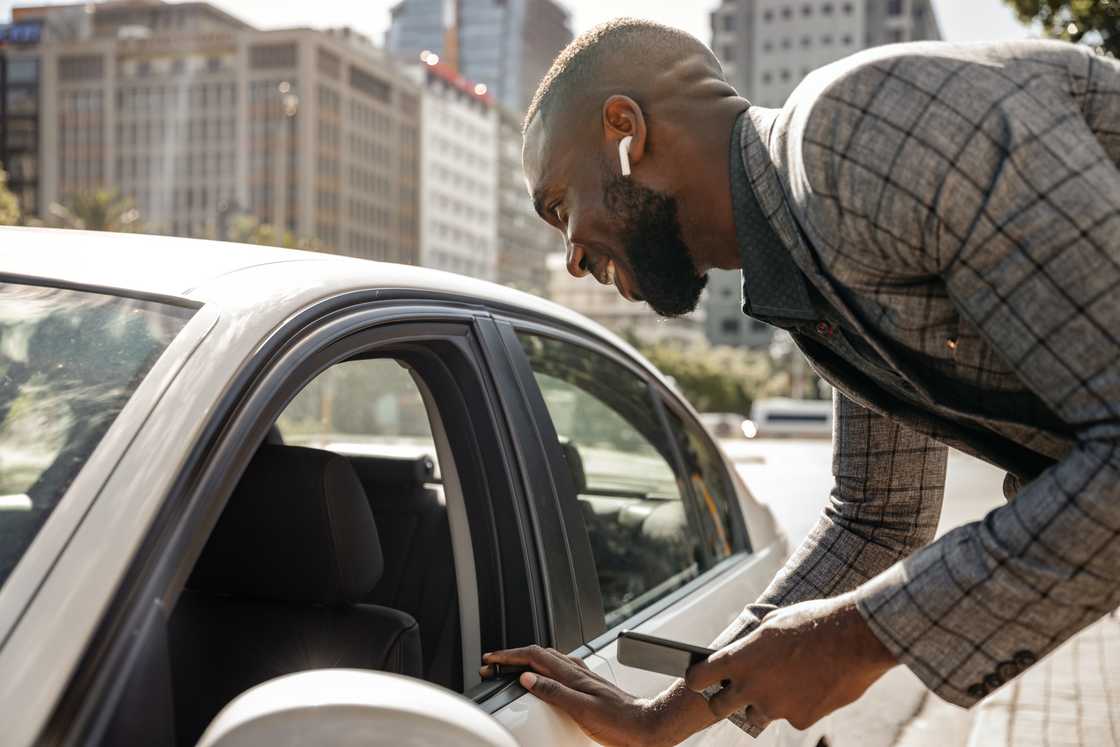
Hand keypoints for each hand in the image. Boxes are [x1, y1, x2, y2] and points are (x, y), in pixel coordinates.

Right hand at [480, 646, 669, 746]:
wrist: (647, 726)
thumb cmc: (620, 722)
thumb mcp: (582, 709)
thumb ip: (555, 691)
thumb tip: (527, 678)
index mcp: (572, 675)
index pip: (534, 656)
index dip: (510, 655)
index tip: (491, 658)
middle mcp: (577, 672)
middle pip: (538, 654)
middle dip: (513, 656)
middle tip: (494, 664)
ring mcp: (584, 678)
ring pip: (549, 659)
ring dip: (527, 660)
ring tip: (512, 667)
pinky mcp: (589, 687)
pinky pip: (561, 670)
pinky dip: (544, 668)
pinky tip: (546, 677)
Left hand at [685, 593, 897, 729]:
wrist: (855, 639)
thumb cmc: (814, 622)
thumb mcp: (774, 621)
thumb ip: (754, 642)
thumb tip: (746, 648)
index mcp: (740, 658)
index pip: (700, 676)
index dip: (697, 678)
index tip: (699, 679)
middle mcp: (751, 686)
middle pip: (719, 707)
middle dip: (724, 701)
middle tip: (733, 693)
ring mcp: (774, 707)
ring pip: (757, 715)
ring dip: (764, 704)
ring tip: (785, 683)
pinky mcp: (799, 720)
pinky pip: (791, 717)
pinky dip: (799, 706)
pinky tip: (814, 687)